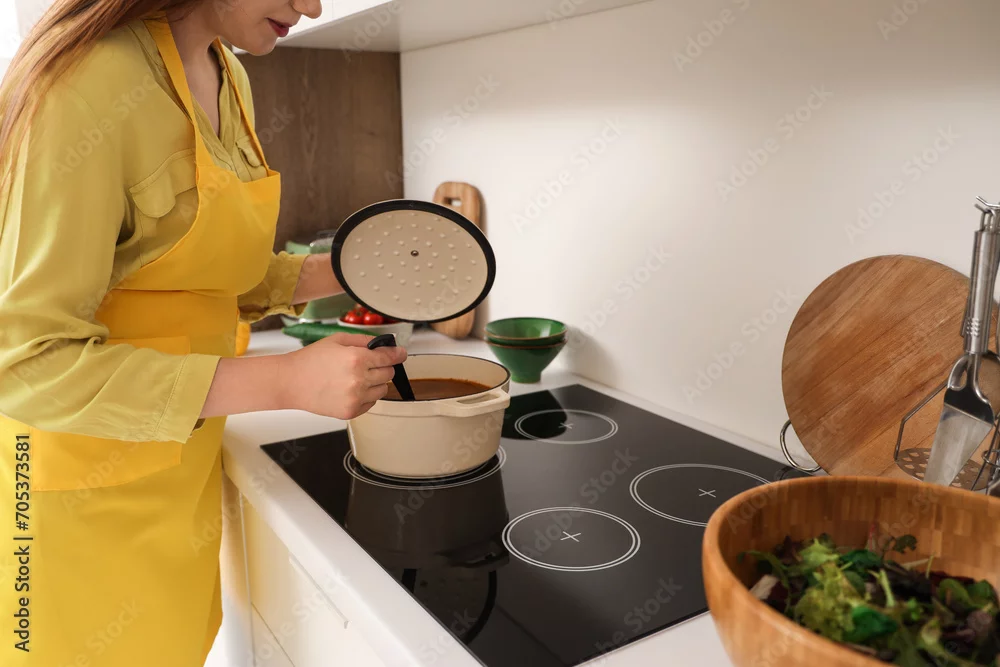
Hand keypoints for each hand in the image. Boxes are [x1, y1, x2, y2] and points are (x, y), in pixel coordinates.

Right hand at [284, 333, 406, 419]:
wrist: (290, 382)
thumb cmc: (310, 360)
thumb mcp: (337, 340)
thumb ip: (364, 340)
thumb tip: (384, 345)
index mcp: (357, 359)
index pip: (390, 358)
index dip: (398, 354)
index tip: (401, 354)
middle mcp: (359, 380)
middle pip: (389, 374)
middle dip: (382, 367)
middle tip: (367, 364)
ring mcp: (355, 398)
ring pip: (383, 390)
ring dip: (375, 382)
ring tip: (356, 377)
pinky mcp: (350, 411)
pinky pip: (371, 403)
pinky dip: (366, 396)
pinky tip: (350, 388)